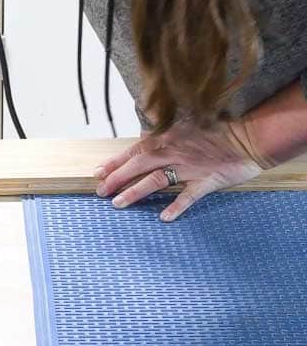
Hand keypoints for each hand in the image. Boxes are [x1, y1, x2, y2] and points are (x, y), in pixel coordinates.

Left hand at [94, 120, 263, 221]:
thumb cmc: (217, 132)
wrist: (250, 137)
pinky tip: (163, 218)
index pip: (134, 151)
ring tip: (118, 204)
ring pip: (156, 180)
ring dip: (135, 192)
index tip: (96, 173)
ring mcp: (190, 168)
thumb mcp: (186, 127)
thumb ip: (164, 137)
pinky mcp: (207, 180)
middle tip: (100, 192)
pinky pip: (188, 196)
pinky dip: (176, 206)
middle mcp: (174, 153)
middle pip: (139, 166)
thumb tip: (143, 142)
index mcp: (167, 139)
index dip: (114, 162)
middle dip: (117, 178)